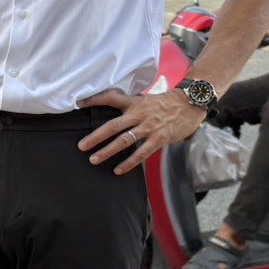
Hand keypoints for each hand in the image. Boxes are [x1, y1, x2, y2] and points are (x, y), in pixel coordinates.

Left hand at [77, 90, 206, 174]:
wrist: (189, 104)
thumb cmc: (166, 103)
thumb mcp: (145, 100)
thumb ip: (131, 107)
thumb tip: (115, 116)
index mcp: (134, 102)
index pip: (110, 98)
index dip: (94, 100)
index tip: (78, 104)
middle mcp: (139, 114)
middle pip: (112, 126)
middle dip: (95, 137)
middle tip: (81, 146)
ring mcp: (149, 127)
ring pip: (124, 140)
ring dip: (107, 151)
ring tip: (94, 159)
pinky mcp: (159, 138)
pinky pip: (141, 153)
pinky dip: (128, 163)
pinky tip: (118, 170)